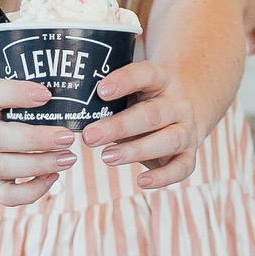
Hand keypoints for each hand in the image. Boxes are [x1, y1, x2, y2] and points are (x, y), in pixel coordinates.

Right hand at [0, 75, 76, 205]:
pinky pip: (5, 195)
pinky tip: (53, 177)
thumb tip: (70, 94)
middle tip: (68, 137)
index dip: (16, 93)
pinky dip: (31, 191)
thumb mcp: (2, 88)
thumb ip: (26, 88)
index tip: (46, 94)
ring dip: (38, 165)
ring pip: (2, 168)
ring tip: (69, 158)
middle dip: (36, 140)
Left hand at [81, 61, 198, 190]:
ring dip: (136, 150)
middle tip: (89, 136)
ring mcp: (187, 129)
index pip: (146, 74)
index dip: (125, 81)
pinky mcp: (189, 154)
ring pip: (168, 140)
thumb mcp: (130, 91)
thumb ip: (108, 97)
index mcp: (162, 80)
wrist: (182, 114)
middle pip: (152, 114)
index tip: (100, 91)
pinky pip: (182, 168)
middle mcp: (178, 104)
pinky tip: (141, 181)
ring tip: (106, 157)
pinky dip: (163, 177)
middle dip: (119, 126)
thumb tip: (64, 105)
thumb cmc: (142, 102)